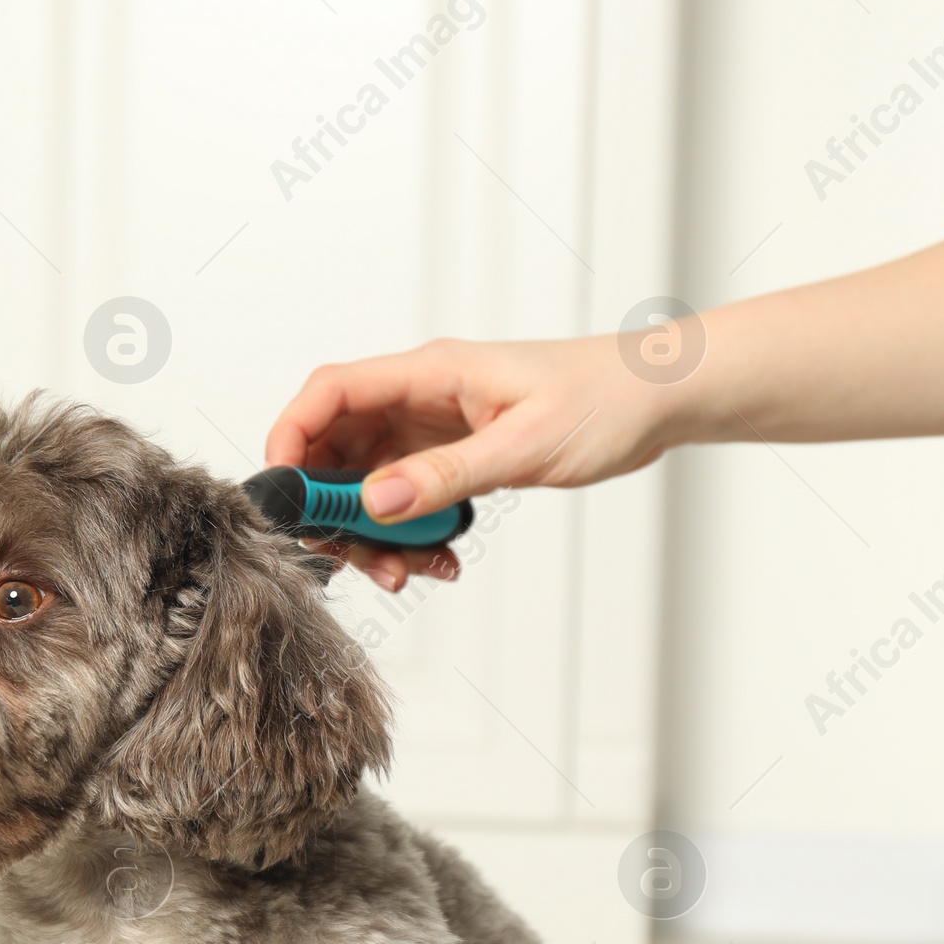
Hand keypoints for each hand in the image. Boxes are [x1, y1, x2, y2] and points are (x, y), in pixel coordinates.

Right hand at [266, 336, 670, 589]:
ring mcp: (437, 429)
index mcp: (430, 372)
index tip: (285, 496)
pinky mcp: (457, 456)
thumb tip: (375, 502)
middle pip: (338, 447)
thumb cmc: (605, 399)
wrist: (658, 400)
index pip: (331, 393)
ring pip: (372, 483)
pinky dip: (414, 535)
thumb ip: (446, 475)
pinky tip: (442, 559)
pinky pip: (411, 499)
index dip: (291, 439)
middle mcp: (422, 397)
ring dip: (377, 533)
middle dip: (334, 508)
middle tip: (353, 558)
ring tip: (408, 571)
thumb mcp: (524, 445)